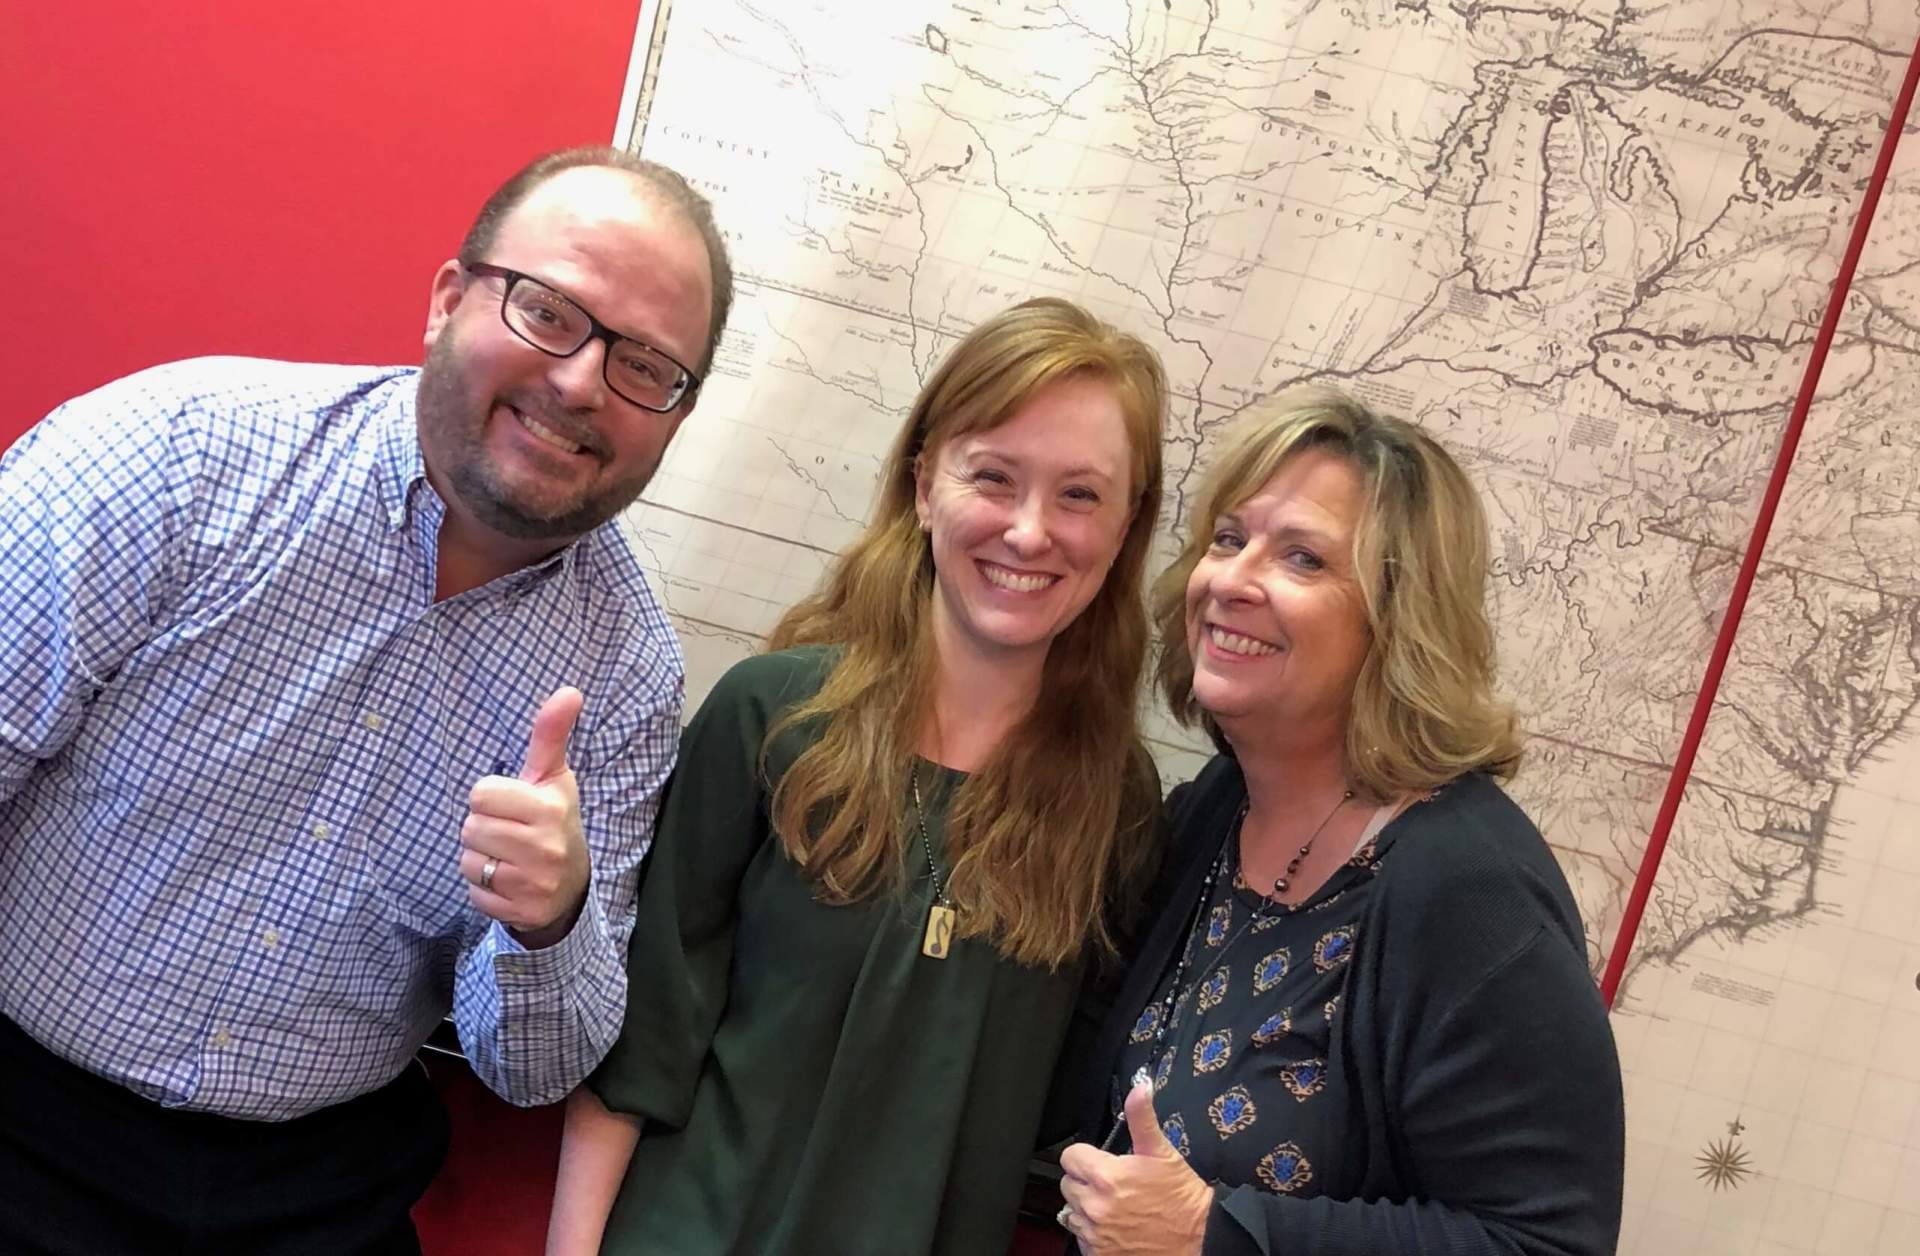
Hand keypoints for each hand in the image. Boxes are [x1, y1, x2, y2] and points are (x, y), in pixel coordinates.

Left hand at [460, 686, 588, 947]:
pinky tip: (507, 882)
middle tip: (508, 832)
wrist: (573, 883)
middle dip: (483, 829)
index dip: (489, 798)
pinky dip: (485, 890)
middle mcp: (545, 846)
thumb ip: (551, 735)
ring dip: (480, 860)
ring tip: (506, 857)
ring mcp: (535, 882)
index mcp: (550, 808)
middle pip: (471, 828)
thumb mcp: (553, 777)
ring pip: (469, 862)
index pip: (481, 794)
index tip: (511, 805)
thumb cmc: (554, 819)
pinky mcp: (522, 911)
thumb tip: (569, 691)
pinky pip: (476, 895)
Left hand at [1057, 1082, 1212, 1255]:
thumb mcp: (1162, 1152)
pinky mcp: (1098, 1253)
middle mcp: (1095, 1206)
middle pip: (1069, 1183)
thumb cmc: (1181, 1197)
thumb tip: (1140, 1088)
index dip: (1086, 1156)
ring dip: (1088, 1207)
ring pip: (1072, 1211)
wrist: (1198, 1239)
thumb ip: (1142, 1118)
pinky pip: (1081, 1237)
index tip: (1100, 1161)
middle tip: (1112, 1184)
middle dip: (1086, 1181)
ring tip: (1116, 1206)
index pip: (1070, 1157)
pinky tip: (1116, 1226)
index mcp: (1106, 1176)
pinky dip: (1093, 1233)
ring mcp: (1095, 1233)